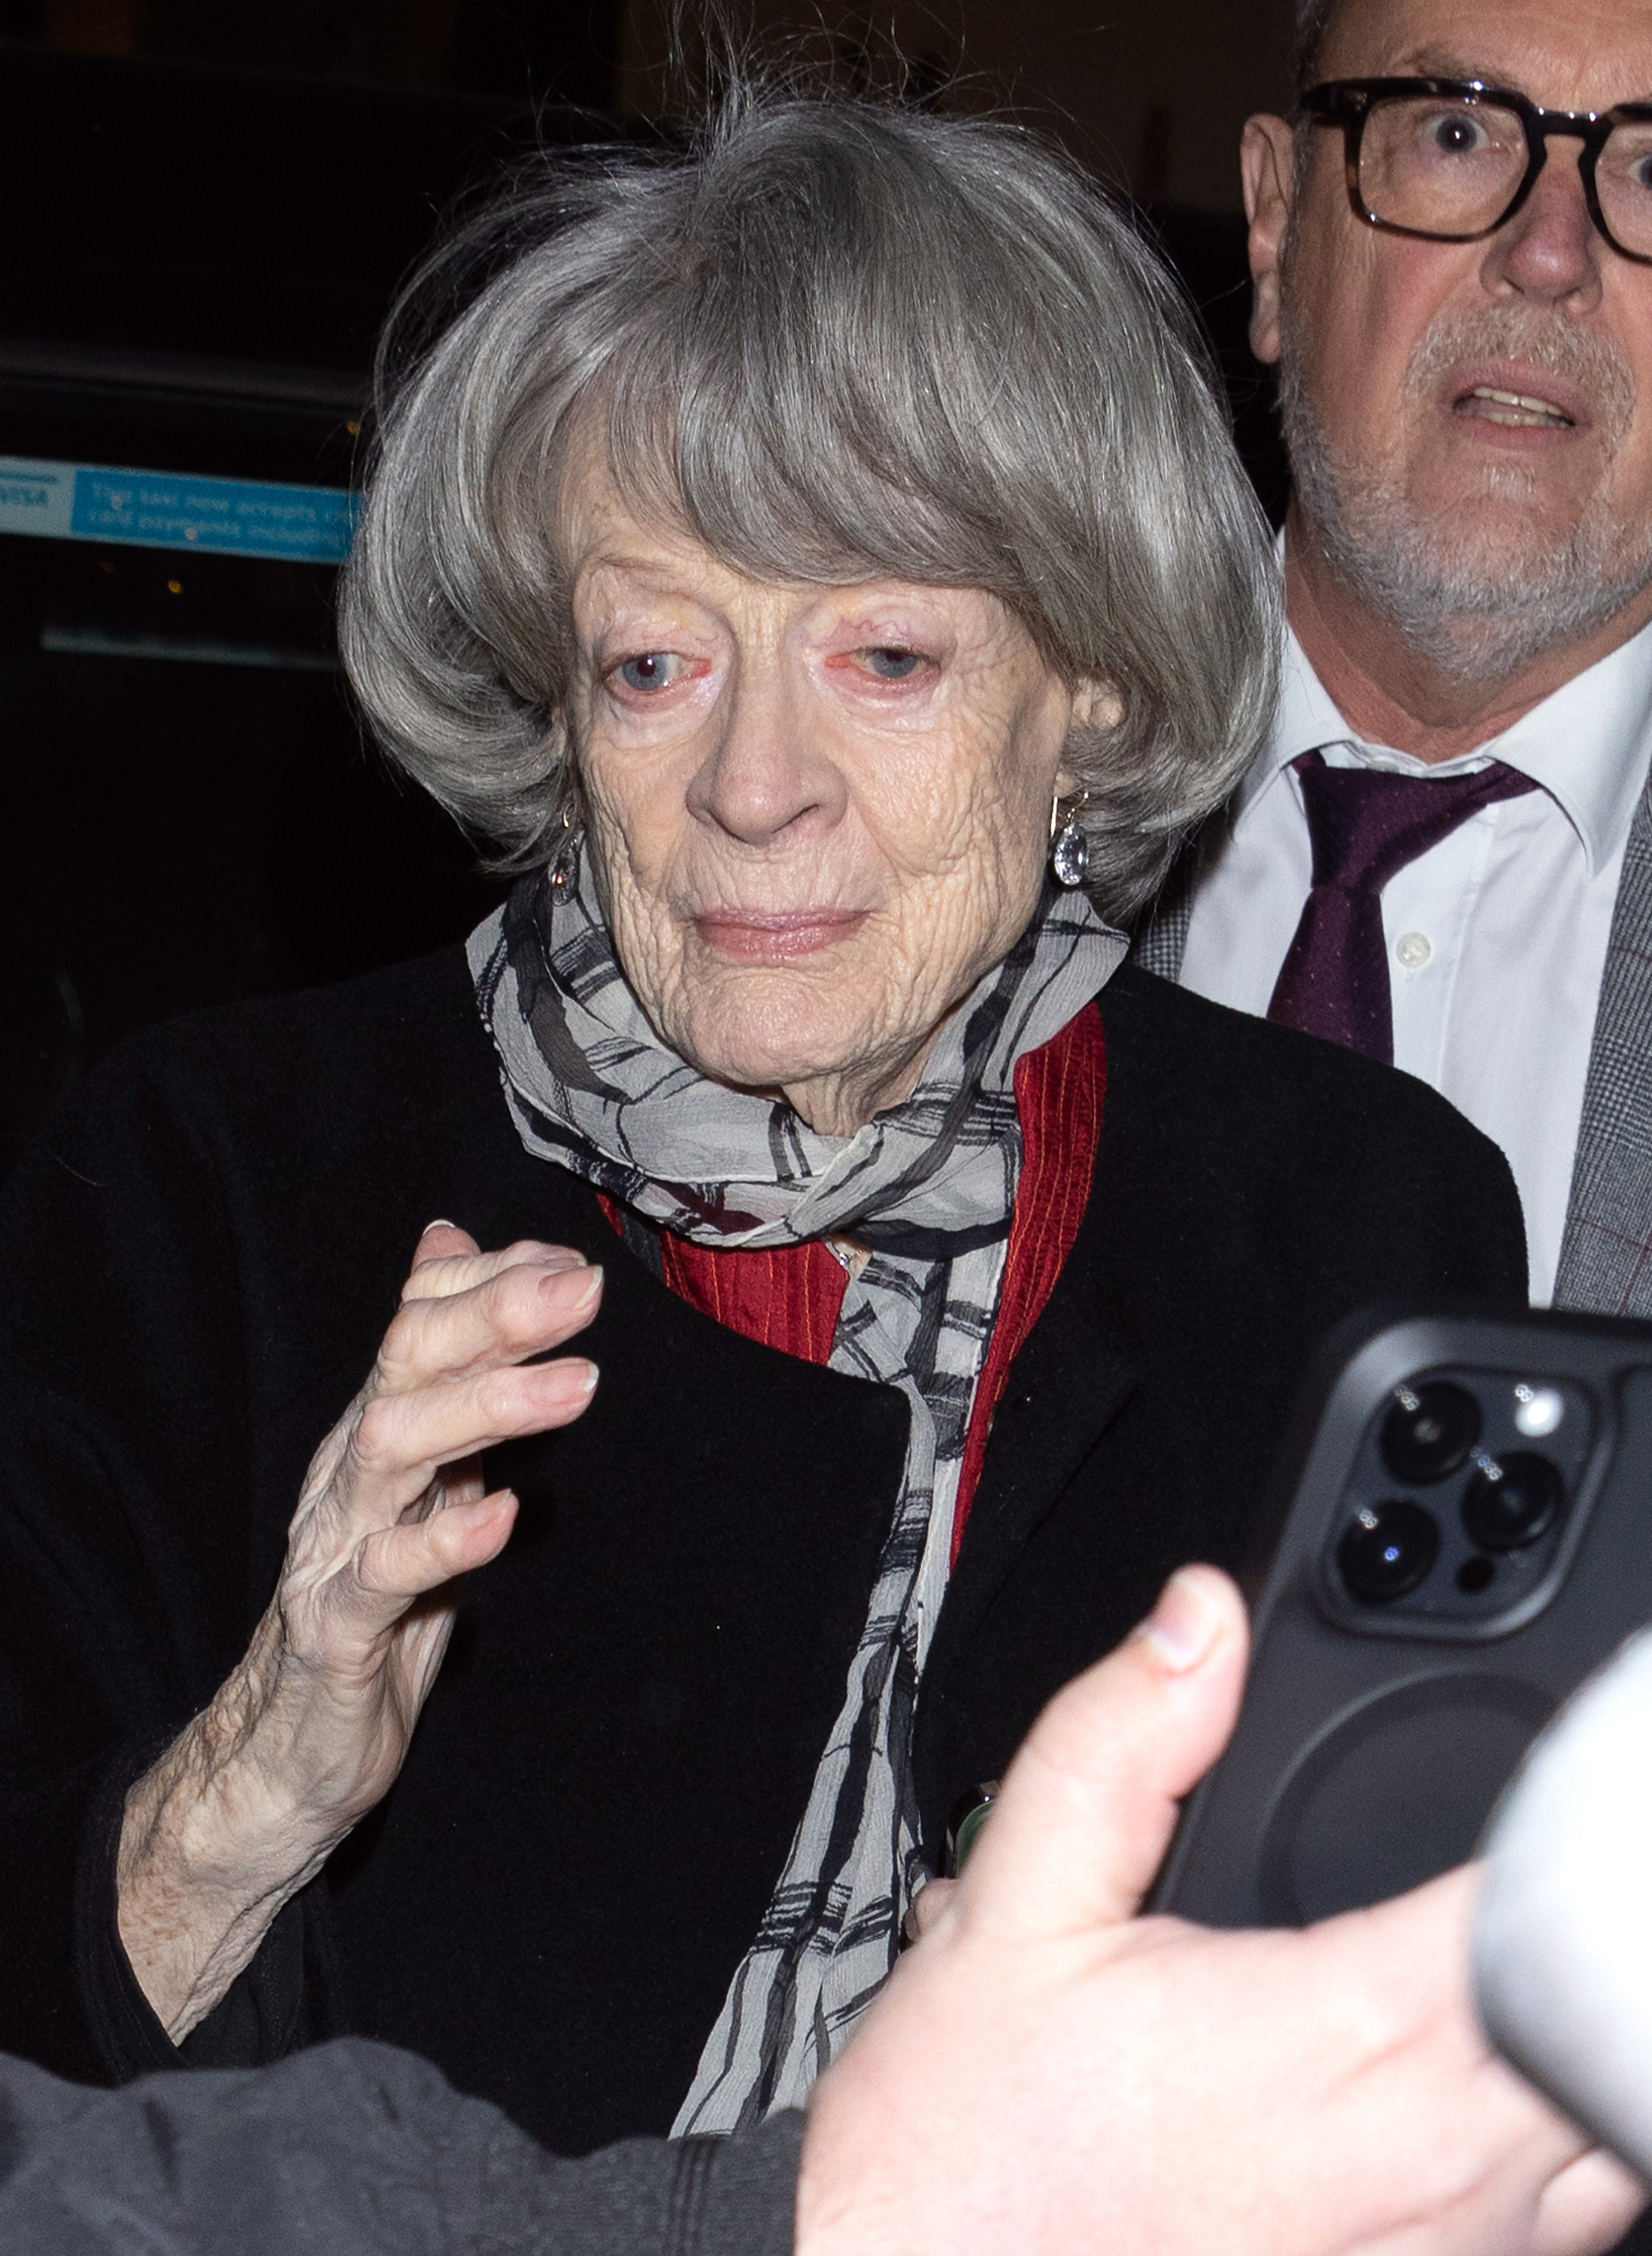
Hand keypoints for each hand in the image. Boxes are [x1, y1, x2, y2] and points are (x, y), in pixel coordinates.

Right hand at [117, 1223, 601, 2040]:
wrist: (290, 1747)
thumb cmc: (374, 1602)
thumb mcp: (424, 1477)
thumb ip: (450, 1373)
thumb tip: (458, 1248)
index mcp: (377, 1429)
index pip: (415, 1320)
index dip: (489, 1280)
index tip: (571, 1261)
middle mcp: (351, 1470)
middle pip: (406, 1363)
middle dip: (494, 1315)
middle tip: (581, 1288)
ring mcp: (337, 1546)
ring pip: (395, 1448)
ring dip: (488, 1406)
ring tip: (577, 1384)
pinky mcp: (338, 1630)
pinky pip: (384, 1575)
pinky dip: (445, 1541)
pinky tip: (504, 1514)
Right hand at [799, 1567, 1641, 2255]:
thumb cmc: (970, 2152)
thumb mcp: (1014, 1908)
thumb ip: (1116, 1742)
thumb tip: (1198, 1622)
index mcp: (1344, 2033)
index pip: (1542, 1907)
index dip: (1558, 1831)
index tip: (1527, 1797)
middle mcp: (1426, 2164)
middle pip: (1601, 2016)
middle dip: (1561, 1930)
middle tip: (1485, 1879)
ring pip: (1606, 2138)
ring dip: (1562, 2047)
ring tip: (1466, 1986)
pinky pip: (1566, 2233)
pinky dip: (1543, 2154)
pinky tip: (1443, 2110)